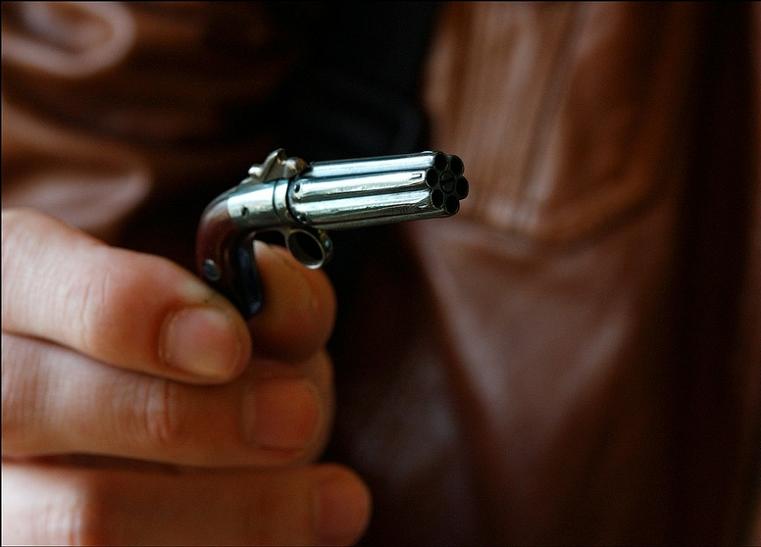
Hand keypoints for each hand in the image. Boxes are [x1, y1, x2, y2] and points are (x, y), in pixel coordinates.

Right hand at [1, 209, 370, 544]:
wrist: (148, 424)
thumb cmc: (194, 361)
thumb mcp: (230, 311)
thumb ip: (262, 294)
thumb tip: (280, 289)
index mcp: (16, 290)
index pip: (28, 275)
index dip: (128, 309)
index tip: (229, 343)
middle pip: (37, 405)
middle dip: (190, 418)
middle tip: (298, 417)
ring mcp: (2, 488)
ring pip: (77, 520)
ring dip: (231, 513)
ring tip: (337, 502)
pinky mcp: (36, 540)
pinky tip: (302, 537)